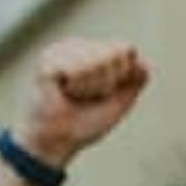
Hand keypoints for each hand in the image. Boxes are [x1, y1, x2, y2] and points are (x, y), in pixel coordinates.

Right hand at [16, 38, 148, 163]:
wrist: (61, 140)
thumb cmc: (88, 120)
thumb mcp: (123, 99)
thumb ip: (138, 76)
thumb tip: (133, 52)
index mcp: (98, 51)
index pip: (126, 50)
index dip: (121, 76)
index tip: (105, 93)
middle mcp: (80, 45)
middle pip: (112, 54)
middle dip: (105, 83)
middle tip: (87, 96)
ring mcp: (62, 50)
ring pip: (94, 61)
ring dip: (88, 87)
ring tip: (74, 95)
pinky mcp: (47, 59)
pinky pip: (75, 69)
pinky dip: (74, 87)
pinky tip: (61, 91)